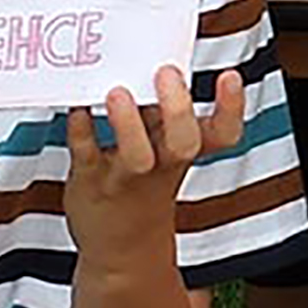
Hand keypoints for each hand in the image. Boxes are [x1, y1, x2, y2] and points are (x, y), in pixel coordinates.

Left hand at [65, 67, 245, 244]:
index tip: (230, 76)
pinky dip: (80, 129)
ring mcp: (126, 176)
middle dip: (178, 109)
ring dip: (128, 124)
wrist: (123, 250)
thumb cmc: (143, 184)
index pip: (222, 133)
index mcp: (184, 152)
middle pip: (183, 142)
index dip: (230, 107)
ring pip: (136, 155)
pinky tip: (77, 107)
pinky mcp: (90, 181)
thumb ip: (158, 112)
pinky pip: (86, 155)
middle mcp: (161, 165)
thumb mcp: (161, 150)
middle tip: (167, 73)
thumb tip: (147, 57)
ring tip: (118, 92)